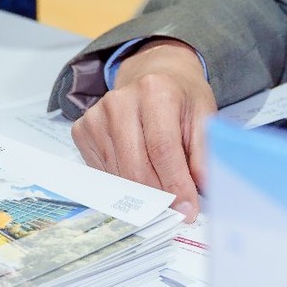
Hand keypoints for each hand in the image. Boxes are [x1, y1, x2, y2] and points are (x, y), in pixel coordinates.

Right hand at [71, 40, 214, 218]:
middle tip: (175, 210)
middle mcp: (120, 100)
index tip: (188, 210)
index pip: (162, 148)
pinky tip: (138, 173)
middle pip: (136, 166)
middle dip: (159, 196)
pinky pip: (102, 172)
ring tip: (161, 191)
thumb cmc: (180, 99)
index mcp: (155, 90)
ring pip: (118, 175)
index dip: (175, 184)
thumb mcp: (203, 117)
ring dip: (142, 193)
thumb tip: (202, 192)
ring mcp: (97, 115)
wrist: (153, 75)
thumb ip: (203, 154)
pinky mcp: (82, 130)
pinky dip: (122, 183)